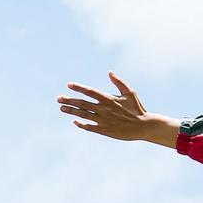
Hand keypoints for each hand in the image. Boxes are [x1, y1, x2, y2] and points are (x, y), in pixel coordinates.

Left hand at [59, 74, 178, 147]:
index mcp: (108, 98)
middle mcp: (103, 109)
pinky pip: (89, 127)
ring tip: (61, 108)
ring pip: (83, 115)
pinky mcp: (104, 130)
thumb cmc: (137, 108)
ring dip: (71, 111)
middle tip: (58, 99)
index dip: (78, 87)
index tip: (68, 85)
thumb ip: (118, 82)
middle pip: (82, 103)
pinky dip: (81, 124)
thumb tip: (109, 72)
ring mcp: (103, 120)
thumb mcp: (129, 92)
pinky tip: (75, 122)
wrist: (143, 126)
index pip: (89, 91)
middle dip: (69, 100)